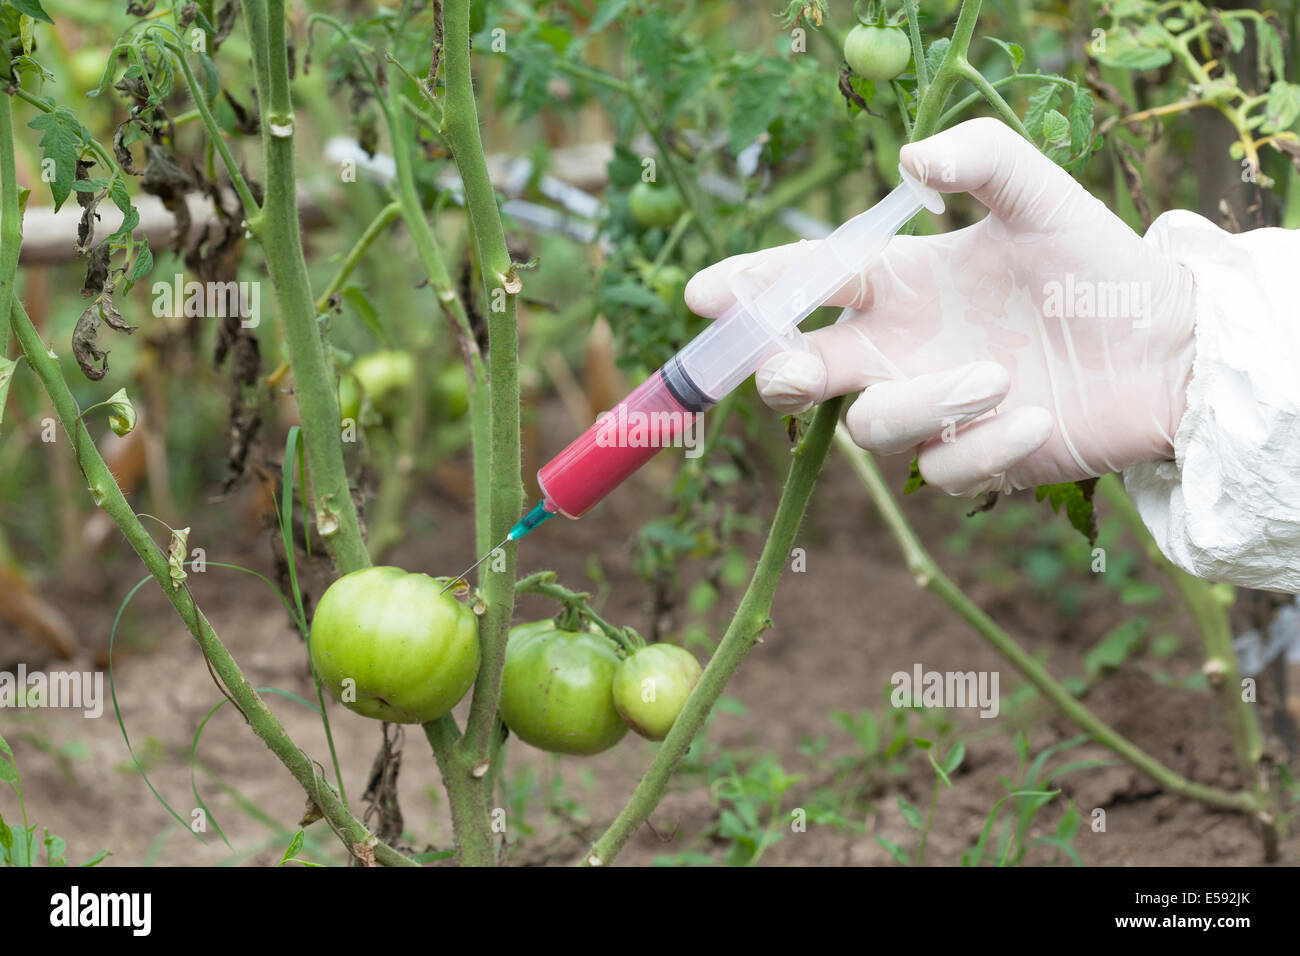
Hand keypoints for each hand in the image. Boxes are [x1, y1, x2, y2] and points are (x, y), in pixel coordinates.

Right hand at [685, 118, 1197, 495]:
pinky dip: (984, 445)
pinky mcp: (967, 459)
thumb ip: (981, 159)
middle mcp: (895, 350)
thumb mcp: (1043, 197)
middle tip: (797, 366)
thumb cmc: (1097, 266)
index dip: (750, 288)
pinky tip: (1037, 418)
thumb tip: (909, 162)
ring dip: (924, 403)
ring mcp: (926, 409)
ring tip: (1001, 373)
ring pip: (869, 429)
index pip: (804, 285)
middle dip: (781, 372)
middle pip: (798, 374)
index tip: (704, 292)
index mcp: (897, 285)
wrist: (1169, 347)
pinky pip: (939, 470)